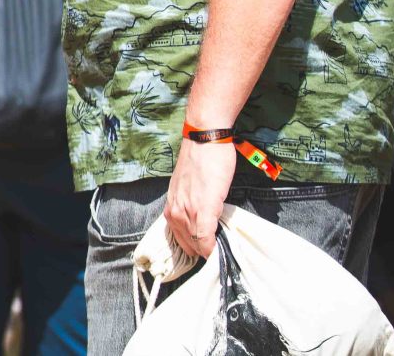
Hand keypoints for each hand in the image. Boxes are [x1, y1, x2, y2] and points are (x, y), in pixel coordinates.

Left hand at [164, 137, 235, 259]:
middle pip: (188, 246)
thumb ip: (191, 205)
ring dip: (209, 251)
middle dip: (202, 252)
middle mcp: (175, 212)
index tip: (207, 254)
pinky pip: (205, 239)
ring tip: (222, 255)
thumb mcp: (189, 187)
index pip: (181, 240)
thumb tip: (202, 221)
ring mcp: (187, 212)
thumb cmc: (201, 159)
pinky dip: (212, 249)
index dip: (196, 249)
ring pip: (196, 245)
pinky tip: (221, 253)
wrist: (204, 138)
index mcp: (171, 207)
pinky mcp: (203, 210)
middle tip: (217, 255)